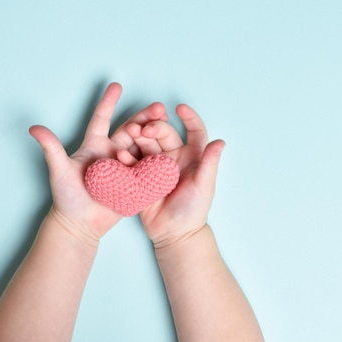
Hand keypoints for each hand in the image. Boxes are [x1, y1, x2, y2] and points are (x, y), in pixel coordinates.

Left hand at [29, 82, 167, 243]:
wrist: (80, 225)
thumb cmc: (67, 197)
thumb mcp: (59, 170)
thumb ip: (51, 148)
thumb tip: (34, 128)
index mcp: (95, 146)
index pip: (102, 119)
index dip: (108, 102)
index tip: (117, 85)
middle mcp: (112, 153)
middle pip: (131, 130)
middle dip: (145, 117)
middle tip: (159, 107)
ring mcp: (126, 167)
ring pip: (143, 146)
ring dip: (155, 136)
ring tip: (166, 126)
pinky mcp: (136, 183)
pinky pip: (149, 168)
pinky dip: (159, 158)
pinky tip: (172, 149)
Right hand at [117, 104, 224, 247]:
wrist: (174, 233)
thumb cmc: (193, 210)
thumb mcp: (204, 186)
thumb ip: (210, 163)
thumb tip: (220, 142)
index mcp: (192, 156)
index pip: (194, 131)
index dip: (189, 118)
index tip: (180, 108)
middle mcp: (174, 157)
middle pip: (165, 134)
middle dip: (155, 127)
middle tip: (146, 128)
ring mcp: (155, 165)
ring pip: (146, 144)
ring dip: (138, 136)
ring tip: (130, 131)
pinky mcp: (140, 175)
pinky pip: (133, 162)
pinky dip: (126, 157)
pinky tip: (121, 154)